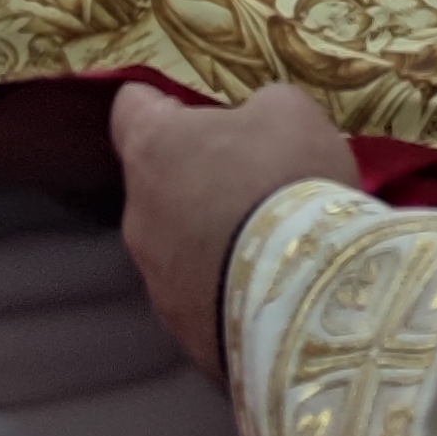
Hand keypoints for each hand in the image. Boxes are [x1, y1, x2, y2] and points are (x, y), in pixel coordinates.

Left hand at [111, 80, 360, 381]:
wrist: (306, 295)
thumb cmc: (288, 179)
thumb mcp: (287, 111)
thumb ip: (255, 109)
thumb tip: (248, 126)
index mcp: (153, 149)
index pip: (130, 109)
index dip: (161, 104)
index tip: (194, 107)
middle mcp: (138, 215)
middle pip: (157, 183)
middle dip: (195, 177)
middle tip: (250, 180)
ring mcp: (155, 281)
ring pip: (176, 244)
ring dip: (208, 236)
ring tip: (266, 243)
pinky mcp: (181, 331)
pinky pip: (200, 294)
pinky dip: (224, 285)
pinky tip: (267, 287)